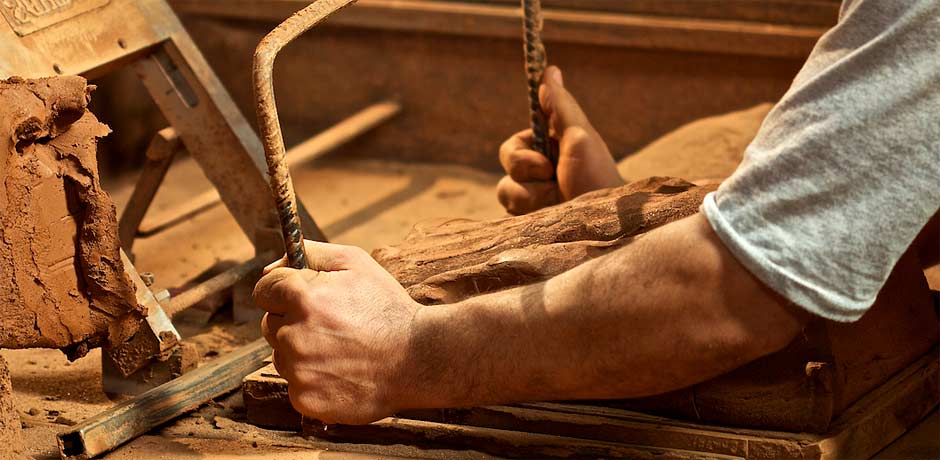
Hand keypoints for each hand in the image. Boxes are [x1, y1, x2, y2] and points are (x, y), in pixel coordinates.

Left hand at [253, 241, 422, 424]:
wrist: (417, 359)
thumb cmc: (387, 308)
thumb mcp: (356, 264)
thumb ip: (311, 254)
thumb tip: (272, 266)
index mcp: (301, 297)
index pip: (264, 290)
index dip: (284, 291)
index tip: (305, 299)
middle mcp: (293, 334)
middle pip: (270, 324)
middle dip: (293, 321)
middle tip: (331, 325)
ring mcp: (298, 370)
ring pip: (282, 356)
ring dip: (302, 352)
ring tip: (340, 350)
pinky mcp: (305, 399)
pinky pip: (296, 385)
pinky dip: (313, 380)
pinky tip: (341, 371)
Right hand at [498, 66, 623, 214]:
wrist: (605, 225)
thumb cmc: (598, 178)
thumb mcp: (580, 137)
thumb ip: (560, 106)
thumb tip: (549, 68)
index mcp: (552, 148)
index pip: (519, 140)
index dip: (524, 147)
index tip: (544, 157)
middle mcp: (541, 171)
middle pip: (507, 160)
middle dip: (525, 168)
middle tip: (551, 173)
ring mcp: (534, 197)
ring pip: (505, 188)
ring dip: (530, 193)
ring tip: (557, 200)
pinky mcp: (529, 219)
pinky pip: (508, 210)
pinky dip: (528, 210)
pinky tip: (548, 215)